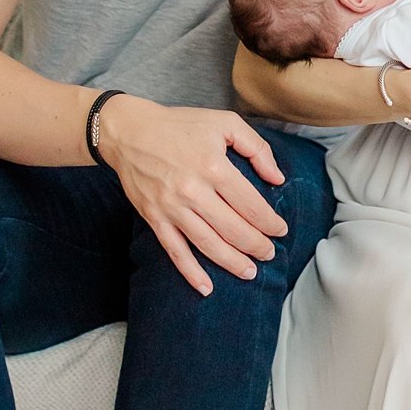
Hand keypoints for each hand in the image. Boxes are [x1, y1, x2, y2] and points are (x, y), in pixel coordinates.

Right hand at [95, 96, 288, 296]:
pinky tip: (206, 287)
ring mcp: (173, 208)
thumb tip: (277, 178)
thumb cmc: (180, 125)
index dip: (269, 221)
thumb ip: (256, 148)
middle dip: (257, 245)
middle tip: (270, 253)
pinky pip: (175, 251)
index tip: (280, 229)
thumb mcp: (224, 122)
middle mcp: (194, 191)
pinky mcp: (155, 218)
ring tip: (249, 272)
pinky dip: (191, 272)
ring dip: (232, 262)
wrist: (130, 132)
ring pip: (208, 245)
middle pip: (233, 229)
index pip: (250, 204)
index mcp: (214, 166)